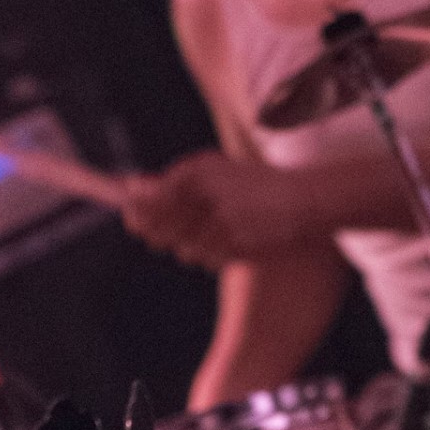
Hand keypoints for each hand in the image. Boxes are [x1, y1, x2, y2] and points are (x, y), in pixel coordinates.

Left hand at [122, 153, 306, 268]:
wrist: (301, 201)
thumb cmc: (253, 184)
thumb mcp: (214, 169)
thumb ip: (173, 179)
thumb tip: (132, 186)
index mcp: (199, 171)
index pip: (150, 199)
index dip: (133, 210)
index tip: (128, 214)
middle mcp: (207, 195)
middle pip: (159, 228)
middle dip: (153, 230)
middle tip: (154, 227)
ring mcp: (222, 224)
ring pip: (182, 249)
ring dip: (185, 243)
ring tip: (205, 229)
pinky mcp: (236, 248)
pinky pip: (206, 260)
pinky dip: (209, 254)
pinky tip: (224, 239)